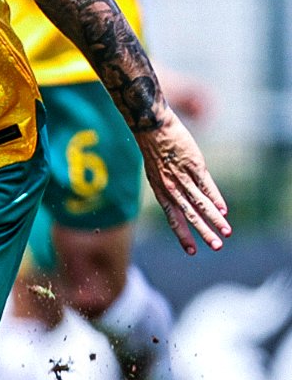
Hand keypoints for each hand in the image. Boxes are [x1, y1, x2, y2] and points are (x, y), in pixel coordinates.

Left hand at [135, 114, 229, 254]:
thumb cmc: (156, 151)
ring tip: (227, 232)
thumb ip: (170, 190)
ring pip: (201, 203)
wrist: (153, 128)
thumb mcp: (157, 174)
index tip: (191, 251)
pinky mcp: (194, 165)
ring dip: (215, 219)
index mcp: (161, 191)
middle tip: (216, 247)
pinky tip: (224, 211)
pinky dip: (216, 199)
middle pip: (190, 215)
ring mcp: (183, 176)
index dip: (182, 235)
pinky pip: (207, 186)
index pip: (173, 218)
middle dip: (204, 232)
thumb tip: (185, 207)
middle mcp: (171, 187)